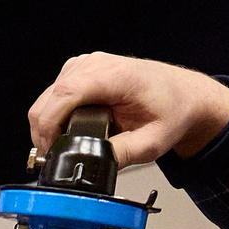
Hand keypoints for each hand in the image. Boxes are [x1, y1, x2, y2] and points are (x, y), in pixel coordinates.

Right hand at [28, 53, 228, 167]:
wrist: (183, 96)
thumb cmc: (172, 111)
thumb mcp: (152, 142)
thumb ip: (122, 154)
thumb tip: (91, 164)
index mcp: (116, 76)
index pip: (66, 93)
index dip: (49, 124)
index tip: (51, 149)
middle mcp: (97, 64)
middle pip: (50, 97)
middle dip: (45, 131)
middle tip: (56, 157)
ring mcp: (86, 64)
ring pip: (47, 97)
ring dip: (49, 124)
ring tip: (66, 144)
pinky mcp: (80, 70)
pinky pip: (53, 94)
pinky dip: (54, 115)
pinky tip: (69, 129)